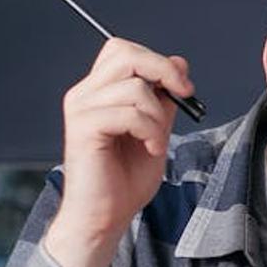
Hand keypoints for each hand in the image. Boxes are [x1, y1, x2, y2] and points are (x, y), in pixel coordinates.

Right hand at [43, 37, 197, 266]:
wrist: (105, 216)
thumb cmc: (126, 179)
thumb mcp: (156, 130)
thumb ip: (164, 98)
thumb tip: (179, 63)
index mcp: (99, 91)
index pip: (122, 49)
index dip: (157, 60)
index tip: (184, 86)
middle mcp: (84, 94)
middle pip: (126, 54)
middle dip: (164, 72)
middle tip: (185, 96)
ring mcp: (81, 109)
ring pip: (134, 86)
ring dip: (159, 116)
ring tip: (156, 141)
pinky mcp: (83, 128)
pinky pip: (129, 113)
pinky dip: (150, 131)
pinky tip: (151, 149)